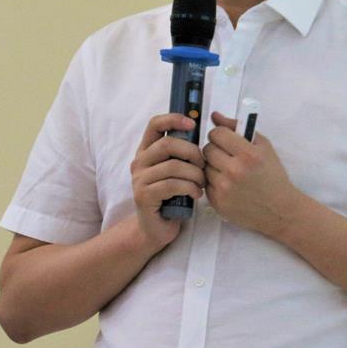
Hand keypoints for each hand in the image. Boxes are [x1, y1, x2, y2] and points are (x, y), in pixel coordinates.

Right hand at [130, 113, 205, 250]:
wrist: (156, 228)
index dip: (174, 119)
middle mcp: (139, 161)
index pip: (154, 124)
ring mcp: (139, 179)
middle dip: (192, 152)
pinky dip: (189, 188)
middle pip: (167, 144)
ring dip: (194, 174)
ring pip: (173, 166)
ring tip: (202, 183)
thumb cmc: (172, 197)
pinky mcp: (143, 195)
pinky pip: (171, 185)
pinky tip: (196, 194)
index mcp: (147, 150)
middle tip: (203, 165)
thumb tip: (207, 130)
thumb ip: (184, 152)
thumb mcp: (178, 170)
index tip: (193, 124)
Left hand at [203, 111, 300, 236]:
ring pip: (205, 166)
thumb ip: (238, 127)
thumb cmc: (272, 174)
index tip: (226, 139)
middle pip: (207, 149)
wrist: (279, 210)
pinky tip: (228, 185)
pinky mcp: (217, 202)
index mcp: (248, 154)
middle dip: (216, 149)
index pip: (217, 133)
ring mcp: (224, 189)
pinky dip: (214, 182)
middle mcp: (234, 171)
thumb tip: (214, 116)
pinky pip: (206, 183)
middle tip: (228, 155)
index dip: (221, 134)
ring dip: (214, 166)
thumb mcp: (263, 146)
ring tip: (229, 171)